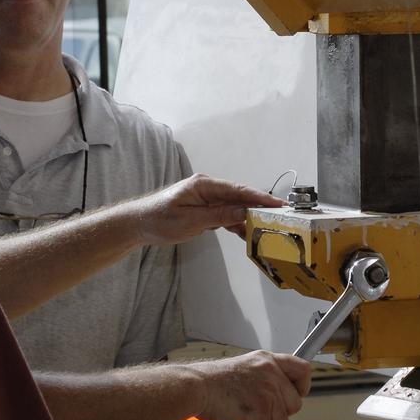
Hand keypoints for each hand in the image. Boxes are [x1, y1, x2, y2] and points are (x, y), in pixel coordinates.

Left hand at [132, 174, 281, 244]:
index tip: (277, 204)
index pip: (238, 190)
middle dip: (259, 207)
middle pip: (240, 198)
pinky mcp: (205, 210)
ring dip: (248, 218)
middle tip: (280, 217)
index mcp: (205, 185)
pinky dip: (236, 224)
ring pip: (235, 208)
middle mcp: (209, 189)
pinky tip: (247, 234)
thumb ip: (219, 216)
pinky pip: (226, 216)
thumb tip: (245, 213)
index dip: (259, 197)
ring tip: (268, 229)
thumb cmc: (160, 219)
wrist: (139, 223)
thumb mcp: (191, 220)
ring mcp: (207, 199)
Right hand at [192, 351, 311, 419]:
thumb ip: (265, 377)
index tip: (295, 394)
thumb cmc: (214, 382)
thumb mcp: (246, 368)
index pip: (303, 369)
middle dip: (280, 414)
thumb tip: (278, 396)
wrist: (197, 387)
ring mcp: (267, 392)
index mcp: (268, 360)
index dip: (302, 386)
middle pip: (296, 403)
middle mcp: (271, 374)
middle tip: (263, 415)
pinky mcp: (260, 410)